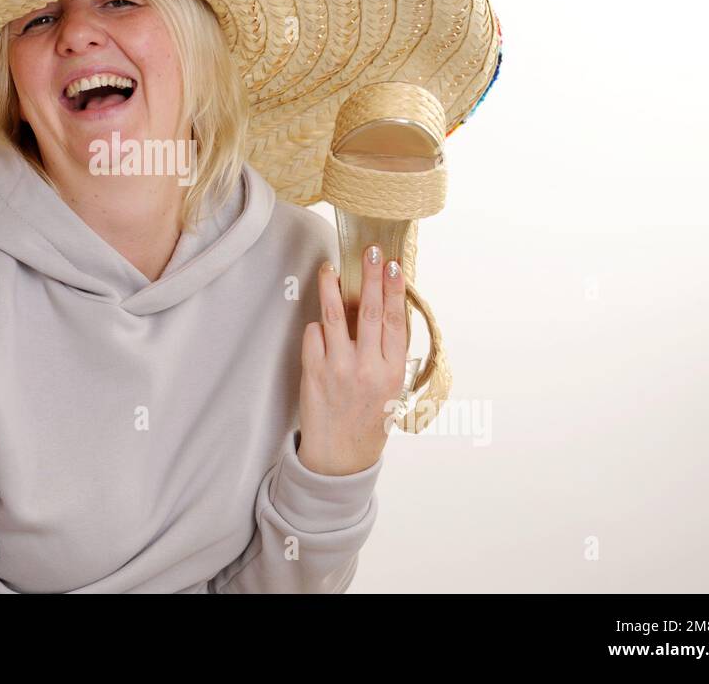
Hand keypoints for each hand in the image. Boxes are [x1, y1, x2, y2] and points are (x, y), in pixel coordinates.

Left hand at [298, 244, 408, 474]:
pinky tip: (321, 326)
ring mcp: (338, 369)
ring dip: (332, 288)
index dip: (394, 290)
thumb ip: (388, 353)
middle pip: (368, 312)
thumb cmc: (370, 419)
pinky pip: (313, 336)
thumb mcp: (392, 389)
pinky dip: (317, 326)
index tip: (393, 265)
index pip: (394, 321)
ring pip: (334, 317)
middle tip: (369, 252)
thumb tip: (384, 308)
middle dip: (369, 278)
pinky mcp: (314, 373)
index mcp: (392, 371)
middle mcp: (367, 368)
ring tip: (330, 267)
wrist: (340, 458)